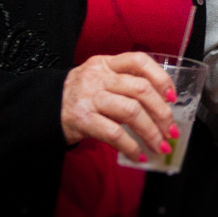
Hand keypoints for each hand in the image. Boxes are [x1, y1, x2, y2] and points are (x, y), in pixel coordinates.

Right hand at [60, 52, 176, 163]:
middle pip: (141, 90)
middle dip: (162, 113)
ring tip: (160, 145)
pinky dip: (131, 147)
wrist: (45, 109)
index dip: (161, 78)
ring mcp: (90, 98)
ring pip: (131, 112)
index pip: (139, 61)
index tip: (172, 97)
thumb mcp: (100, 79)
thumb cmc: (81, 96)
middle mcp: (99, 77)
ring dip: (151, 132)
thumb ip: (126, 83)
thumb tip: (163, 106)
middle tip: (170, 130)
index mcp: (106, 64)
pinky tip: (138, 155)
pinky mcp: (82, 120)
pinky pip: (115, 134)